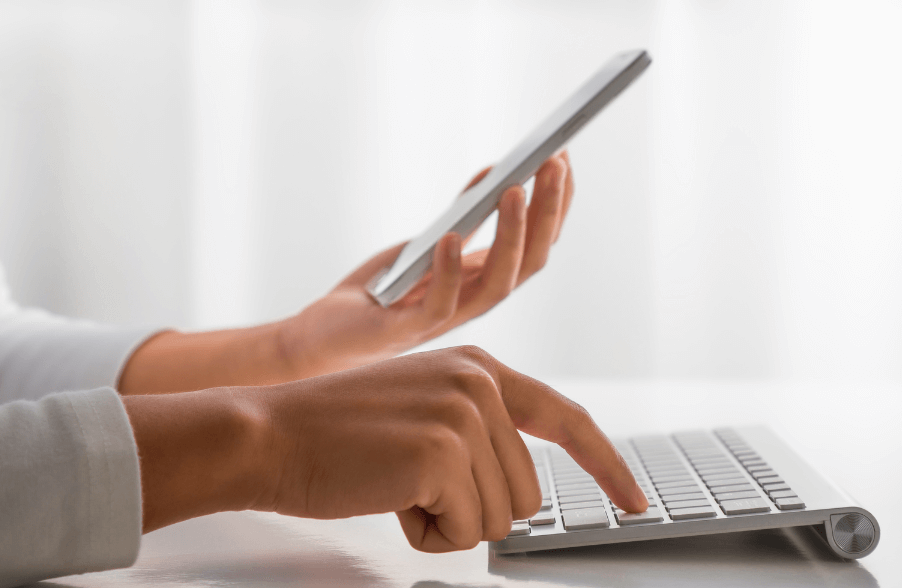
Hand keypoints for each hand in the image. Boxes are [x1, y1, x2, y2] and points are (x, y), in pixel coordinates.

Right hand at [124, 346, 647, 549]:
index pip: (565, 417)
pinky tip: (386, 498)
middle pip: (527, 492)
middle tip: (409, 483)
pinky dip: (425, 533)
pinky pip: (465, 532)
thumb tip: (524, 490)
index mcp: (479, 368)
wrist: (267, 433)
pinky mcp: (443, 453)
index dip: (605, 464)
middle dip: (471, 507)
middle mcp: (481, 383)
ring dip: (446, 521)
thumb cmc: (335, 434)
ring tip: (394, 485)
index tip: (634, 499)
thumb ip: (478, 429)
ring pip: (499, 518)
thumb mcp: (421, 407)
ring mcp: (464, 415)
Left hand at [280, 151, 574, 377]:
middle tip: (552, 164)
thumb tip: (495, 171)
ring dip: (511, 236)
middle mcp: (475, 301)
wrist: (326, 335)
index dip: (556, 205)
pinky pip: (440, 305)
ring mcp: (446, 318)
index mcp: (484, 280)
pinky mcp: (408, 330)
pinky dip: (450, 272)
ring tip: (514, 190)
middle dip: (547, 212)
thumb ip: (463, 215)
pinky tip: (452, 237)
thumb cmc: (382, 289)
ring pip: (498, 285)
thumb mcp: (428, 241)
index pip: (537, 245)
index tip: (563, 156)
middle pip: (531, 262)